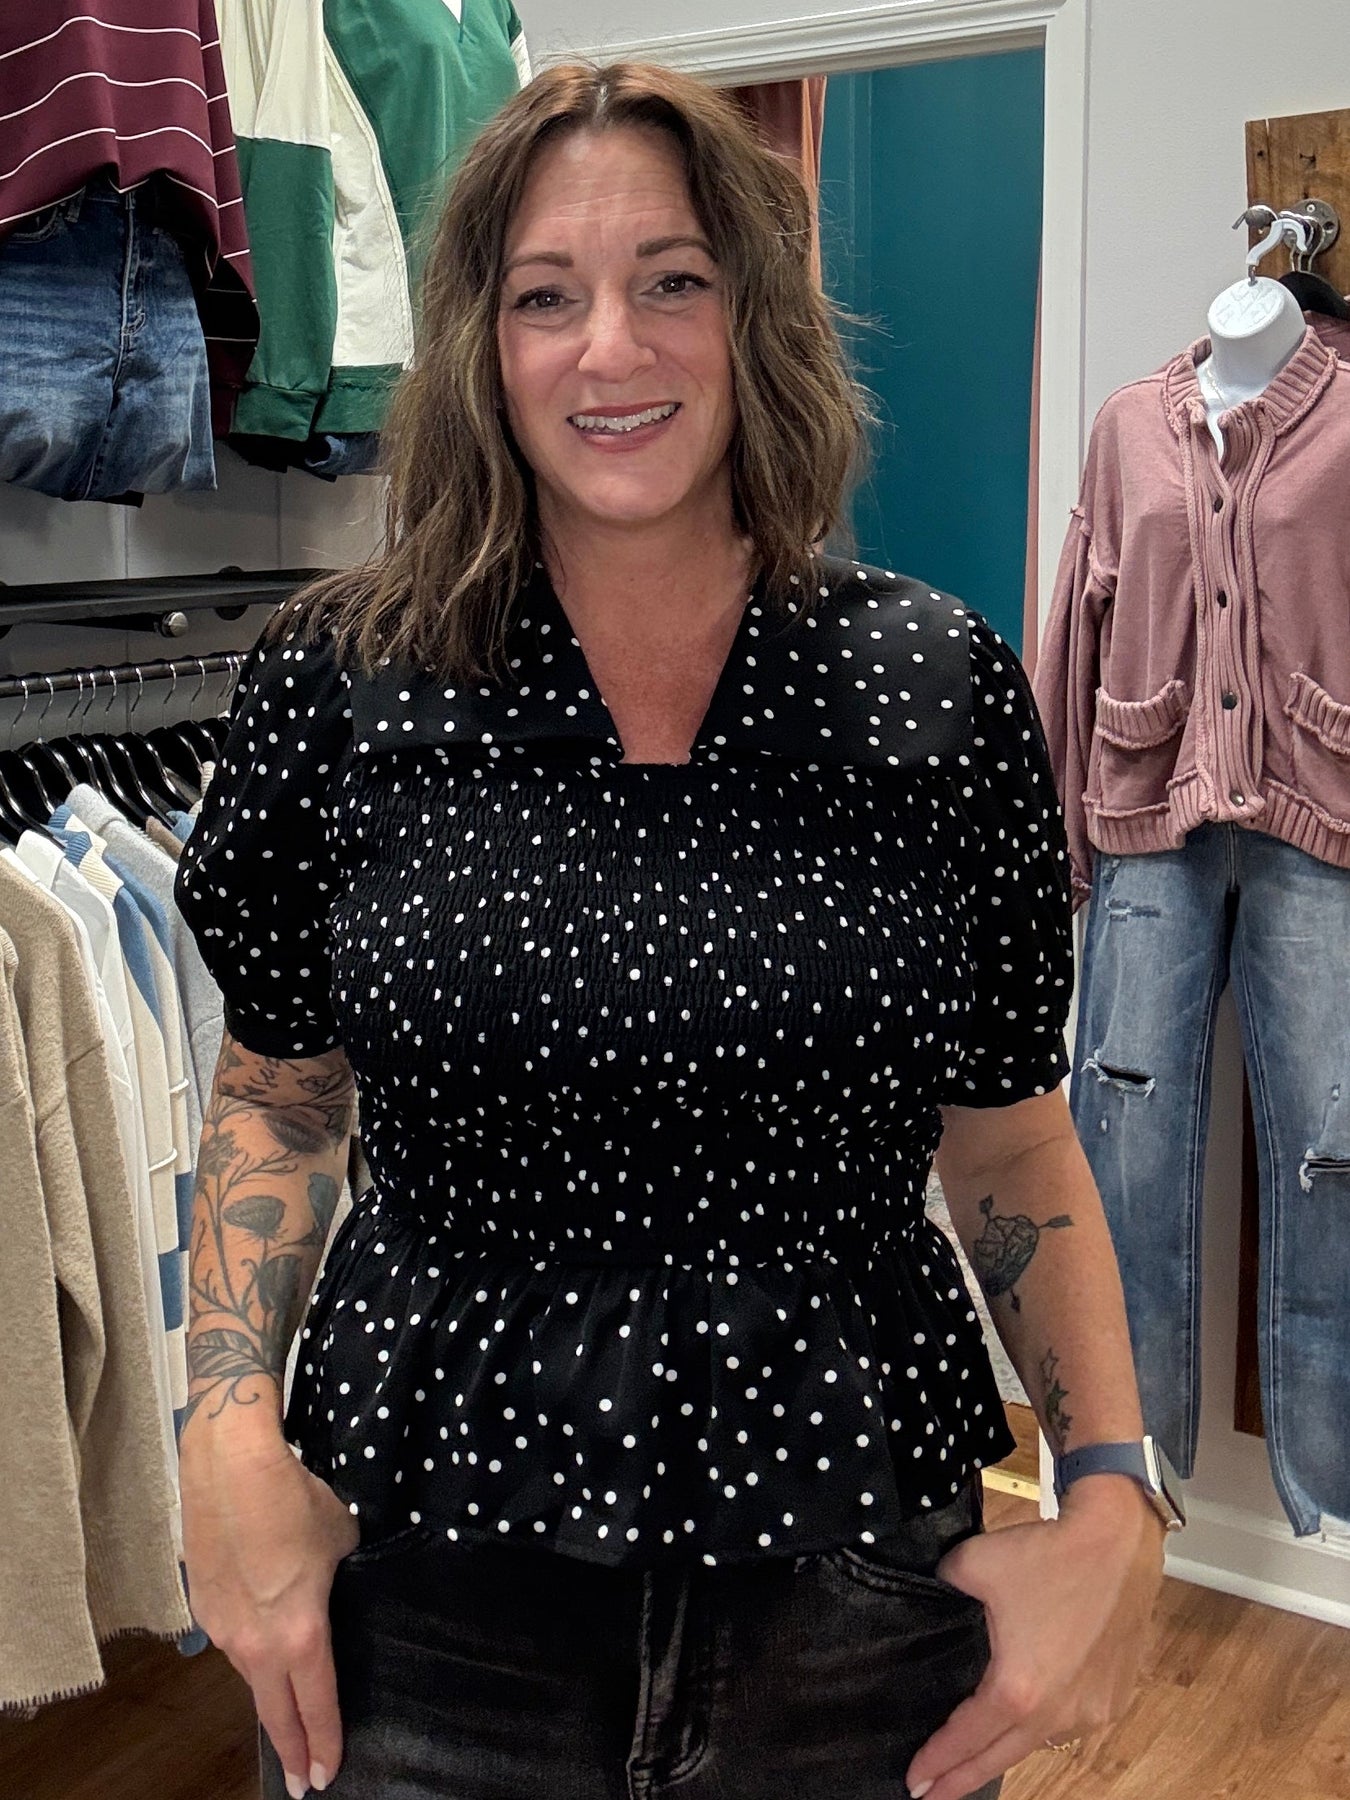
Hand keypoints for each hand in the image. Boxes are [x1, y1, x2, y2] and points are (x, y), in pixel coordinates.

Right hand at [181, 1417, 359, 1797]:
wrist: (232, 1468)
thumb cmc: (295, 1501)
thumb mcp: (342, 1539)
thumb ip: (339, 1577)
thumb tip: (331, 1581)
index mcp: (300, 1635)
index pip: (317, 1705)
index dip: (325, 1742)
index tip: (327, 1775)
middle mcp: (256, 1645)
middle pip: (276, 1714)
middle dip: (292, 1750)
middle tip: (300, 1782)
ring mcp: (222, 1629)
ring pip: (252, 1676)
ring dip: (270, 1698)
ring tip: (285, 1717)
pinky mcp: (202, 1607)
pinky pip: (233, 1641)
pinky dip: (249, 1651)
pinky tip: (259, 1645)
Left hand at [904, 1478, 1164, 1799]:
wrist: (1117, 1543)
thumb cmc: (1049, 1555)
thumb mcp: (971, 1564)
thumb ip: (944, 1587)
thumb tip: (935, 1592)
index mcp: (1017, 1690)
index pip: (966, 1737)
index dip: (937, 1759)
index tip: (914, 1780)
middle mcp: (1057, 1713)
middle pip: (999, 1758)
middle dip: (961, 1779)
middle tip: (932, 1795)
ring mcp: (1091, 1711)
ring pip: (1038, 1742)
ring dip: (1005, 1750)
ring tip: (977, 1759)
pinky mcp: (1114, 1698)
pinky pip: (1071, 1722)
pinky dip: (1045, 1726)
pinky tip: (1028, 1722)